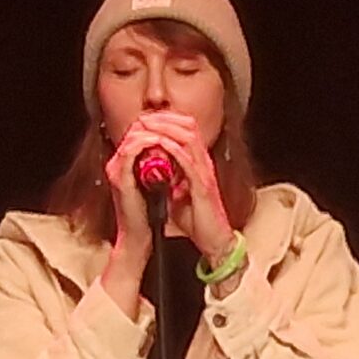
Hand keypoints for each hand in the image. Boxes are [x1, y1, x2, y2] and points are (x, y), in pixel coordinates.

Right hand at [103, 121, 167, 256]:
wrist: (139, 237)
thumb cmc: (150, 214)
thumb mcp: (157, 184)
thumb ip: (161, 167)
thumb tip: (177, 153)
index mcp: (126, 163)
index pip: (140, 131)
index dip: (160, 125)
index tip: (180, 127)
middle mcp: (118, 162)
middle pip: (136, 128)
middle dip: (159, 124)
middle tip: (179, 126)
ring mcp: (116, 169)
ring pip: (134, 135)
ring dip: (156, 131)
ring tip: (174, 133)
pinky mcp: (119, 178)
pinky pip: (131, 151)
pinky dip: (148, 144)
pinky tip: (163, 143)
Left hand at [136, 111, 234, 261]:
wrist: (214, 241)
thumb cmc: (197, 221)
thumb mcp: (177, 194)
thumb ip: (166, 180)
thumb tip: (148, 172)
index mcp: (198, 164)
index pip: (186, 131)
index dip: (167, 120)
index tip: (146, 119)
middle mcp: (204, 164)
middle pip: (188, 127)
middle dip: (164, 119)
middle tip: (144, 117)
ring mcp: (204, 173)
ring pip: (189, 138)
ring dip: (167, 129)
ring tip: (148, 125)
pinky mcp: (203, 186)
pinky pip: (189, 162)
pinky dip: (174, 150)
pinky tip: (161, 144)